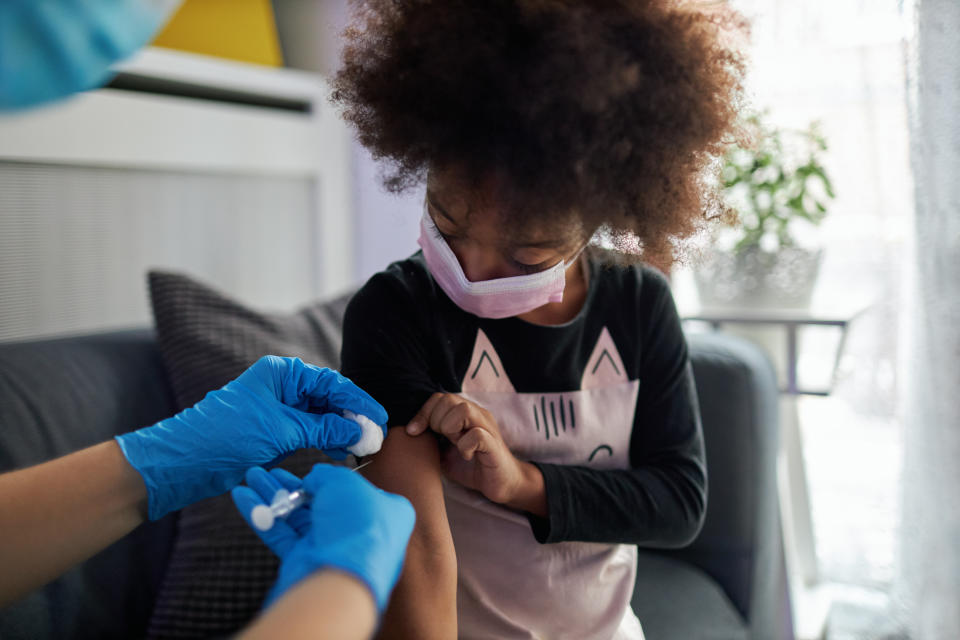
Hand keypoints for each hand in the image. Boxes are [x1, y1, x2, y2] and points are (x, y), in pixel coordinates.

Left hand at [116, 356, 387, 519]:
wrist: (185, 462)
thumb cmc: (226, 437)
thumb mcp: (281, 430)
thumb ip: (323, 428)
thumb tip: (359, 430)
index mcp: (282, 373)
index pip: (331, 383)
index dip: (358, 402)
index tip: (379, 418)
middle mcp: (282, 386)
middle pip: (328, 398)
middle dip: (352, 417)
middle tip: (375, 436)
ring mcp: (278, 409)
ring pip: (320, 416)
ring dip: (341, 431)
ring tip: (361, 448)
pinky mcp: (274, 430)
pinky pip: (308, 431)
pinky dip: (325, 440)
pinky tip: (340, 452)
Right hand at [231, 464, 414, 612]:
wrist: (341, 576)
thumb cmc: (357, 525)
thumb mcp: (344, 483)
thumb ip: (327, 475)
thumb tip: (314, 478)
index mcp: (385, 510)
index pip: (356, 489)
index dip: (332, 479)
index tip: (310, 469)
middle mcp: (360, 530)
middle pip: (321, 502)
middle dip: (291, 485)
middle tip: (267, 471)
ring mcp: (332, 547)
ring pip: (298, 517)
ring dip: (273, 497)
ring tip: (251, 478)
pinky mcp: (308, 561)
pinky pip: (282, 534)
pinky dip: (263, 516)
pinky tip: (244, 498)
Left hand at [406, 393, 524, 504]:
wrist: (502, 484)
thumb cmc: (472, 467)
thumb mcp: (444, 452)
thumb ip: (431, 439)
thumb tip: (407, 433)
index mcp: (465, 414)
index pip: (439, 398)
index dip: (423, 413)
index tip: (413, 432)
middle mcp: (477, 415)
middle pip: (449, 399)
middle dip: (436, 420)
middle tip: (441, 439)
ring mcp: (487, 428)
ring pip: (464, 409)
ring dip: (450, 427)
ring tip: (453, 443)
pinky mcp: (494, 445)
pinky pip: (477, 434)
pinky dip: (465, 445)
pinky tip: (466, 456)